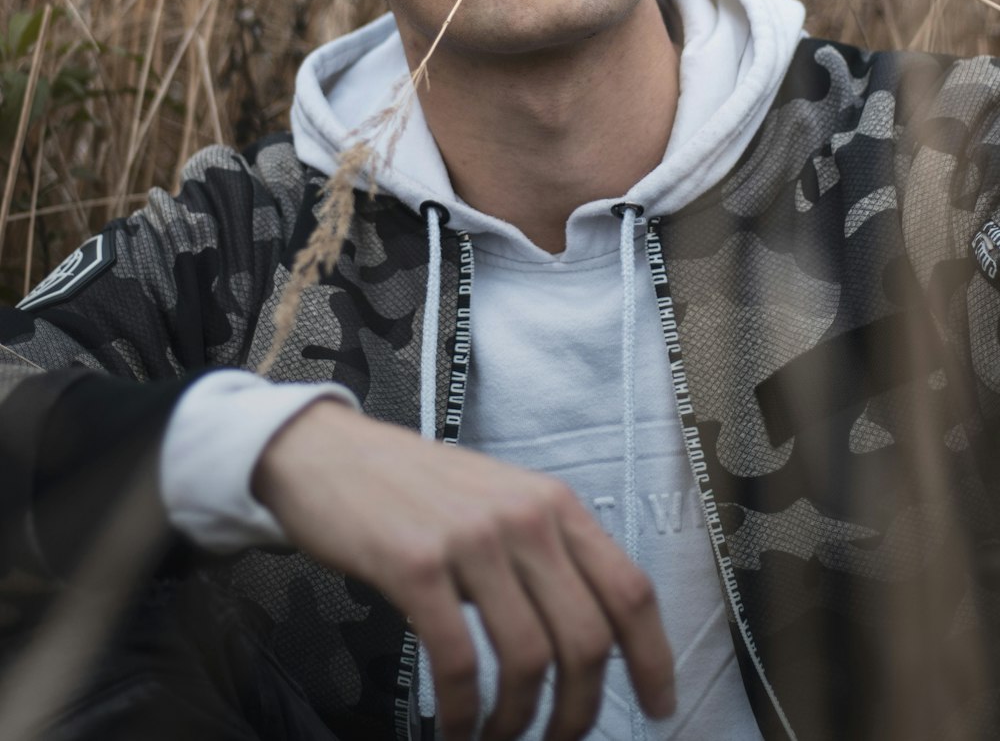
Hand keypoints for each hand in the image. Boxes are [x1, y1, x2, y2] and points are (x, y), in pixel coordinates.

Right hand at [253, 400, 674, 740]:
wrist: (330, 452)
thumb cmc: (417, 489)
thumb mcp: (501, 502)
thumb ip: (547, 554)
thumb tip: (591, 641)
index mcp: (555, 503)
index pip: (631, 589)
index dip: (654, 659)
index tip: (658, 708)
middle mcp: (524, 517)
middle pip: (587, 639)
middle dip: (581, 711)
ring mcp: (471, 539)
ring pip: (529, 660)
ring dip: (518, 722)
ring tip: (499, 739)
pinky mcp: (416, 565)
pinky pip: (459, 663)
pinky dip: (464, 714)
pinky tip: (455, 729)